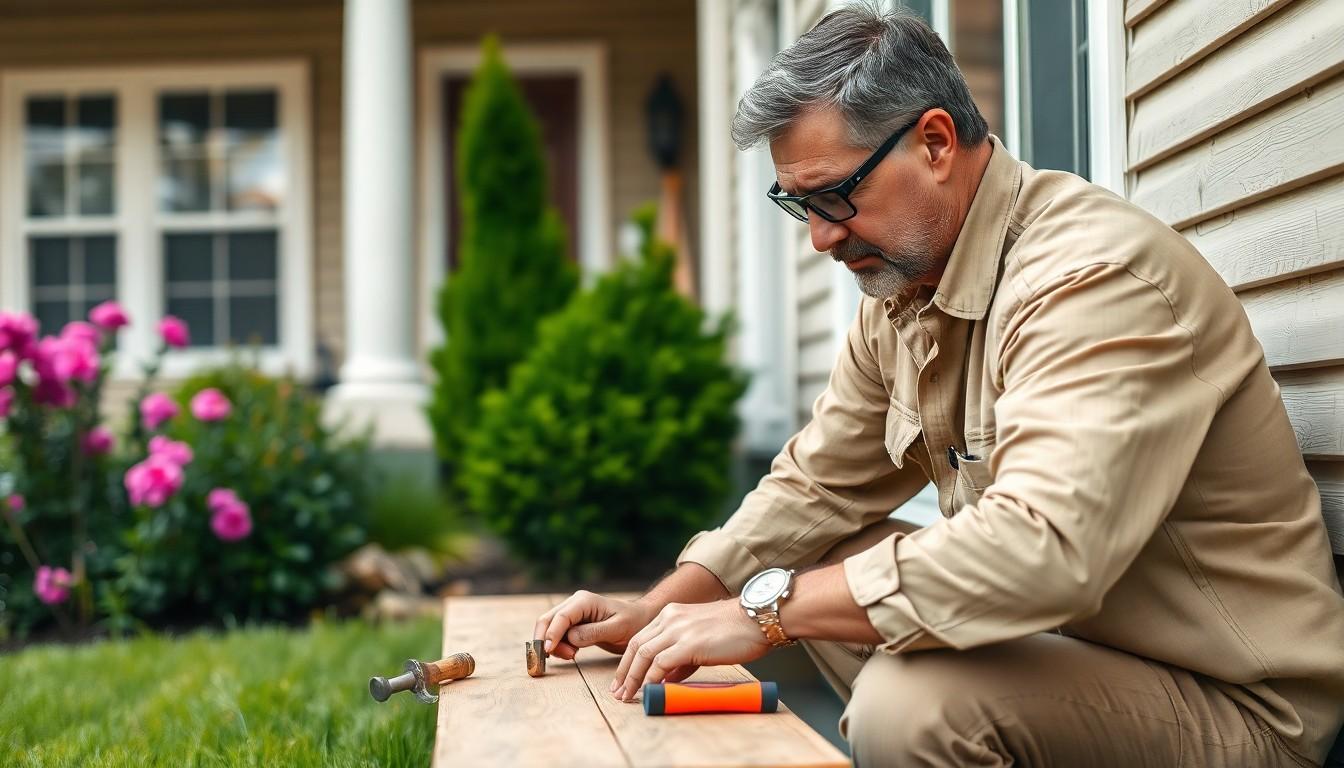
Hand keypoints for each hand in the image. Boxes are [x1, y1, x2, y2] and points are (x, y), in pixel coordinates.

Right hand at [534, 590, 659, 660]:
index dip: (552, 634)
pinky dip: (558, 645)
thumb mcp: (617, 628)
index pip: (561, 617)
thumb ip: (594, 632)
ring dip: (553, 645)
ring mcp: (572, 613)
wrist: (640, 620)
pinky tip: (571, 653)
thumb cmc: (633, 622)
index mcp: (584, 601)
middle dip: (545, 640)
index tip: (548, 651)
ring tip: (572, 655)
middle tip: (555, 658)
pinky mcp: (572, 623)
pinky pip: (557, 634)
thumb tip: (571, 637)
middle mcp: (574, 603)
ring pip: (549, 628)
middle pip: (548, 620)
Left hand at [609, 598, 772, 701]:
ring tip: (628, 696)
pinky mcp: (689, 643)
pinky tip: (649, 691)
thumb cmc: (735, 632)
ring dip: (633, 678)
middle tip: (618, 692)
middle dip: (624, 671)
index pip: (640, 637)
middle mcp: (670, 618)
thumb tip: (664, 679)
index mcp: (671, 614)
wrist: (757, 620)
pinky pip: (660, 663)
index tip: (623, 680)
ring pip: (643, 654)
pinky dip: (651, 679)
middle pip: (635, 645)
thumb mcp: (700, 640)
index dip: (628, 661)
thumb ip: (681, 658)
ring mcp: (678, 629)